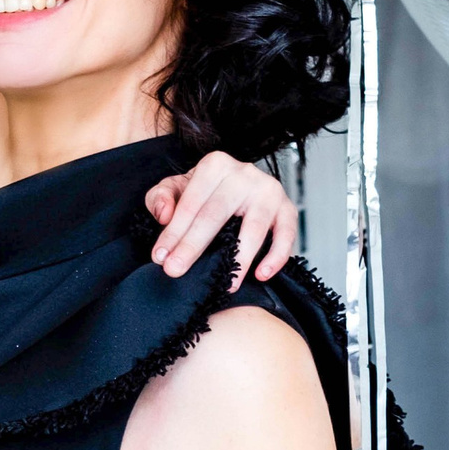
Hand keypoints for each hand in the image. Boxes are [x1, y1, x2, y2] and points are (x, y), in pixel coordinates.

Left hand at [146, 152, 298, 287]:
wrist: (239, 184)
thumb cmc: (205, 191)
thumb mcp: (177, 187)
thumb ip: (161, 197)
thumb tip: (164, 215)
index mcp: (215, 165)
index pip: (191, 203)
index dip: (173, 232)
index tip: (160, 257)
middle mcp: (244, 174)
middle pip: (215, 215)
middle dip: (193, 246)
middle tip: (176, 271)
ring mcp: (268, 190)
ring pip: (252, 228)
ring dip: (239, 260)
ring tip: (226, 284)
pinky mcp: (288, 208)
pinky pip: (286, 235)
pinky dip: (276, 257)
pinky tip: (262, 274)